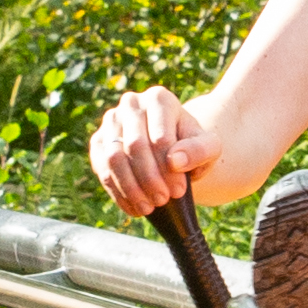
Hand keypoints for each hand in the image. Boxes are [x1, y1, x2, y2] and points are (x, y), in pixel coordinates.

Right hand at [92, 87, 214, 213]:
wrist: (173, 150)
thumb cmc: (192, 146)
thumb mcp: (209, 147)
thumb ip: (199, 150)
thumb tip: (174, 162)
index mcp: (159, 99)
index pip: (160, 137)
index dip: (169, 169)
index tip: (179, 191)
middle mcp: (131, 104)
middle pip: (135, 145)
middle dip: (149, 179)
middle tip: (162, 201)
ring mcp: (110, 121)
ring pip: (114, 158)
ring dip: (130, 188)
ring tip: (148, 208)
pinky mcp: (98, 142)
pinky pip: (102, 169)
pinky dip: (117, 193)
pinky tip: (134, 209)